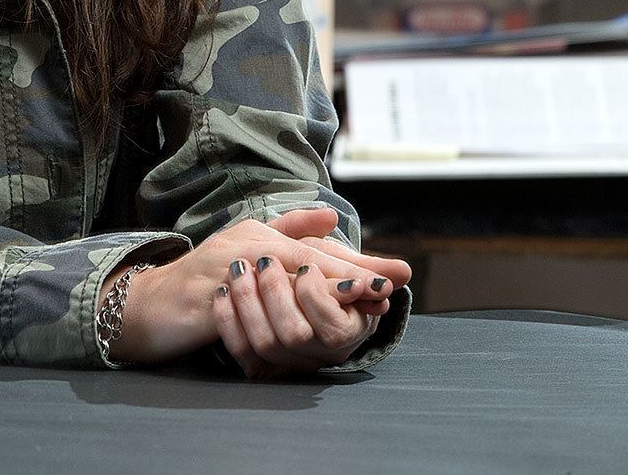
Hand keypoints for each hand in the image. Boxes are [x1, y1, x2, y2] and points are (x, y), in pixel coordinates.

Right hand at [110, 207, 408, 370]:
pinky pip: (259, 305)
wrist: (149, 306)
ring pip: (289, 277)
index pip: (316, 248)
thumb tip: (330, 216)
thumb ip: (287, 231)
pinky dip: (290, 311)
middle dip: (354, 271)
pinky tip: (314, 321)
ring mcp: (228, 269)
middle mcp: (245, 245)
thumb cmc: (201, 283)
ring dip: (330, 289)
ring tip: (366, 299)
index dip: (357, 262)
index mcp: (257, 235)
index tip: (397, 273)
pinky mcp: (214, 297)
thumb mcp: (244, 248)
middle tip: (394, 281)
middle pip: (310, 258)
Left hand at [210, 254, 377, 379]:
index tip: (304, 267)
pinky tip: (224, 291)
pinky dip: (229, 319)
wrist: (270, 292)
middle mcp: (317, 354)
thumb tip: (403, 271)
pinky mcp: (256, 365)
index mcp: (345, 332)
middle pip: (295, 335)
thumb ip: (360, 264)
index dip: (316, 297)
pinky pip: (239, 350)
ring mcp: (285, 362)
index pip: (333, 328)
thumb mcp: (331, 262)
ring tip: (239, 268)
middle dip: (278, 294)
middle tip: (265, 261)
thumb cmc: (310, 275)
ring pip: (265, 343)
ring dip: (250, 301)